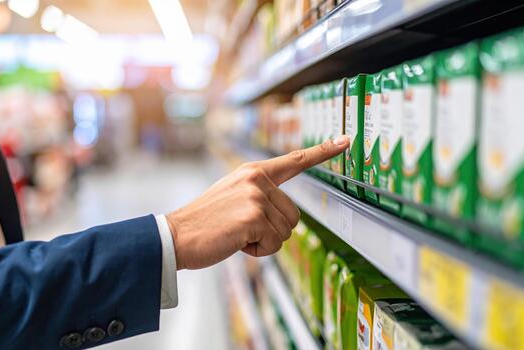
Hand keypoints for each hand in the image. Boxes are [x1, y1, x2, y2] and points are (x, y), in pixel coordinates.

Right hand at [166, 136, 349, 269]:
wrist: (178, 235)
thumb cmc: (206, 221)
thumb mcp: (233, 195)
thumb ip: (259, 195)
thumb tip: (284, 214)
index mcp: (253, 172)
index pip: (294, 160)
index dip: (323, 152)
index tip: (345, 141)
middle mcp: (257, 180)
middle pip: (293, 216)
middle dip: (273, 231)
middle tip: (243, 229)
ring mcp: (256, 197)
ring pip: (285, 232)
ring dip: (264, 242)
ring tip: (237, 234)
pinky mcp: (253, 217)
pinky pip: (274, 244)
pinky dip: (258, 251)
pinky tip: (236, 242)